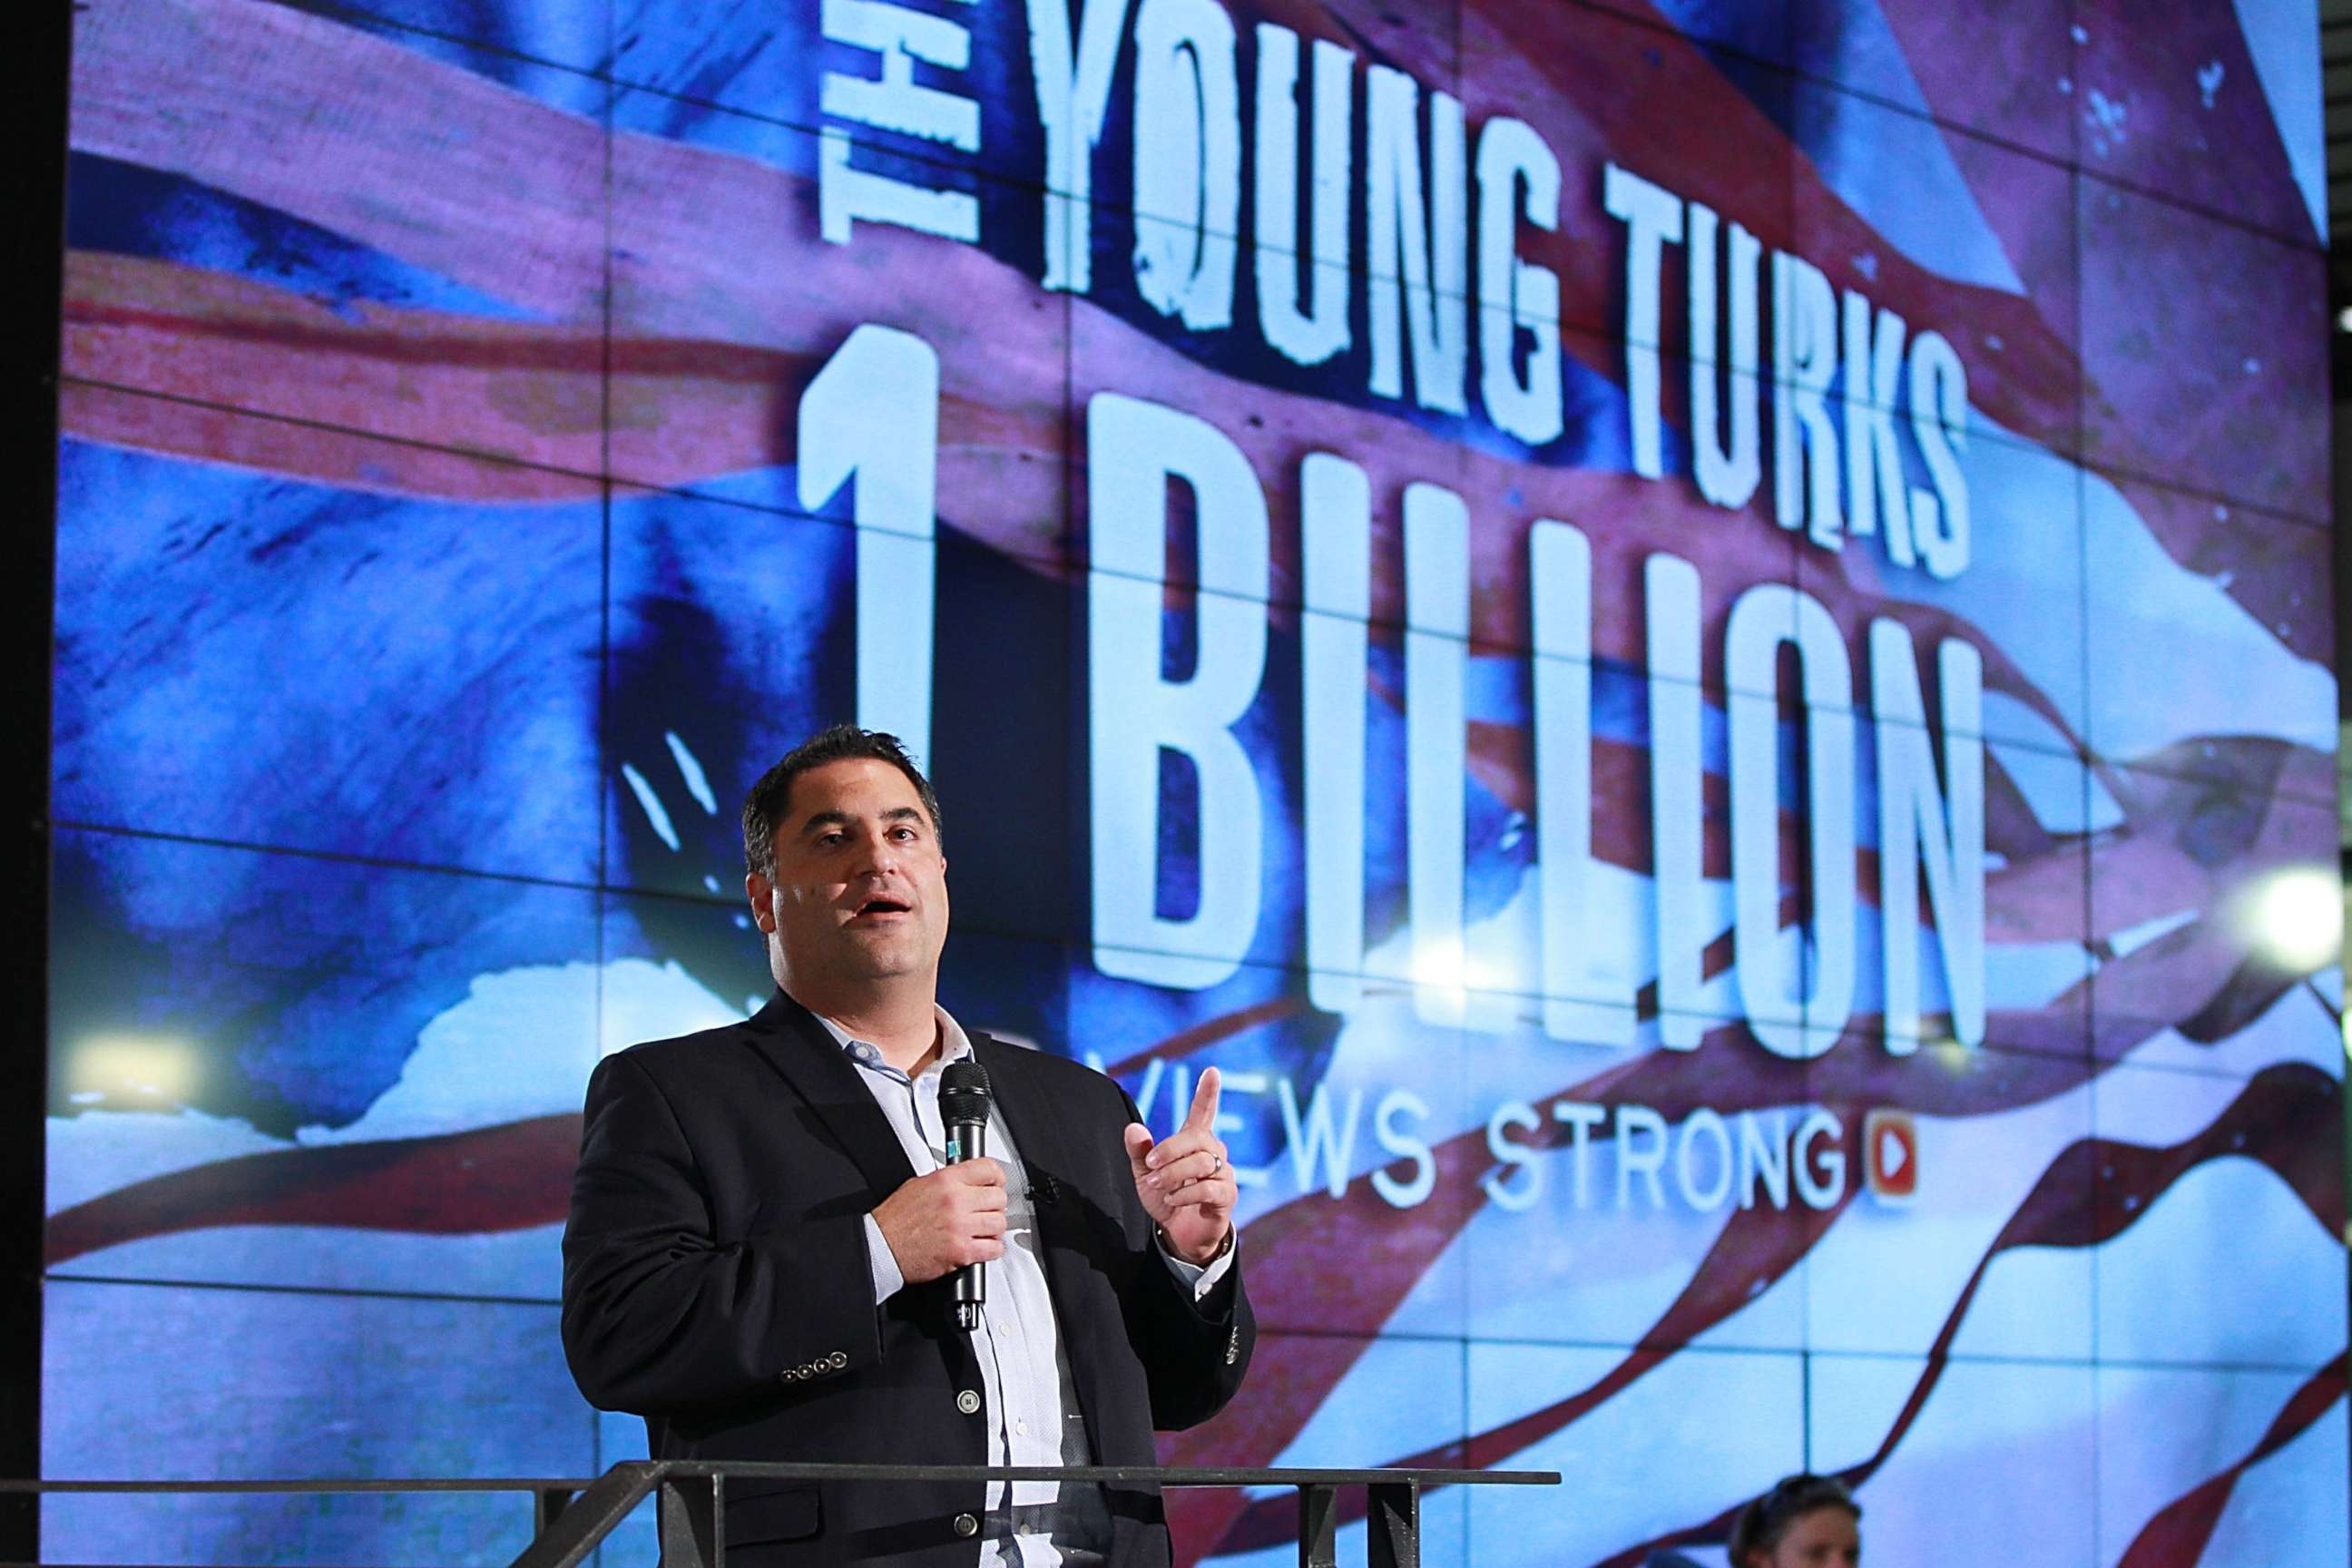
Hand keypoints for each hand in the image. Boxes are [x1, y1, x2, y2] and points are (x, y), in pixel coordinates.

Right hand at [870, 1160, 1006, 1283]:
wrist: (882, 1246)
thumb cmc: (895, 1219)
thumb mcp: (919, 1184)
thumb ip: (947, 1181)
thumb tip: (967, 1180)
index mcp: (946, 1181)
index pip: (988, 1169)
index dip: (997, 1177)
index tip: (997, 1183)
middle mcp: (956, 1201)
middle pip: (998, 1198)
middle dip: (995, 1205)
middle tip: (987, 1210)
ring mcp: (961, 1227)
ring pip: (999, 1223)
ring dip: (994, 1228)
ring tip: (983, 1230)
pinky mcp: (962, 1252)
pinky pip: (994, 1249)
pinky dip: (992, 1249)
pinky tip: (982, 1246)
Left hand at [1123, 1067, 1235, 1266]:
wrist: (1178, 1233)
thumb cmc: (1165, 1197)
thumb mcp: (1145, 1174)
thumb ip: (1139, 1152)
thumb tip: (1133, 1128)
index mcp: (1194, 1141)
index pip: (1204, 1111)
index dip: (1207, 1092)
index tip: (1211, 1071)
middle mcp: (1213, 1151)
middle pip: (1197, 1138)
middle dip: (1170, 1149)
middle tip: (1151, 1164)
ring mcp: (1223, 1173)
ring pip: (1201, 1163)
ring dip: (1174, 1174)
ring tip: (1158, 1185)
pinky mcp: (1226, 1196)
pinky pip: (1210, 1188)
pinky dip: (1186, 1193)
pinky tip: (1173, 1199)